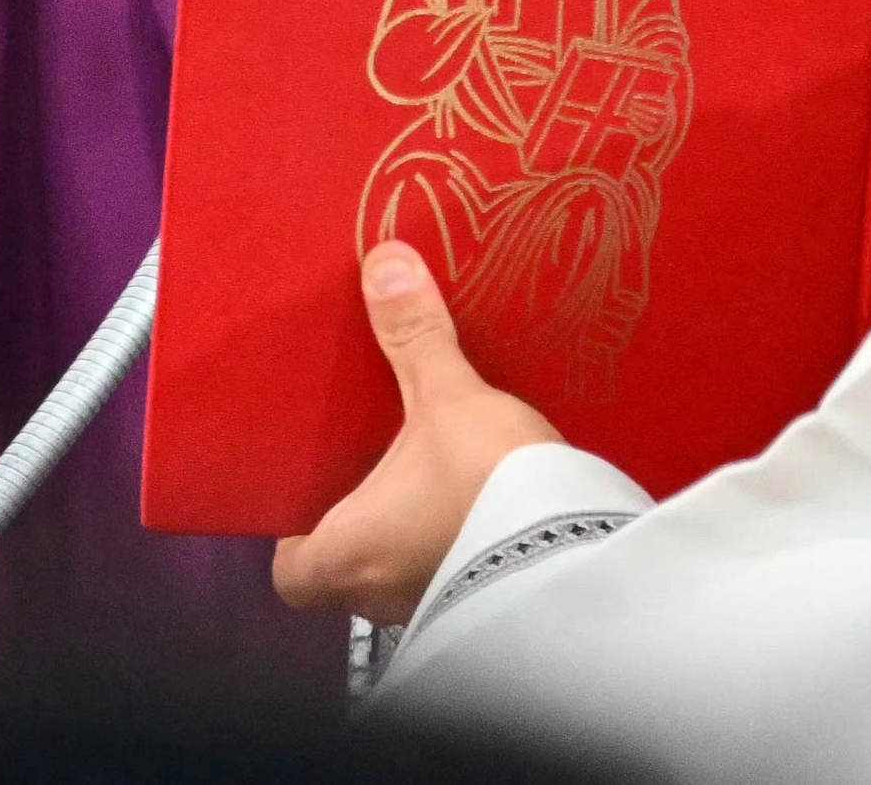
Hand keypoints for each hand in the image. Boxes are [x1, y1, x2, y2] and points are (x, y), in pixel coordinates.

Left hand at [272, 243, 559, 625]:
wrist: (579, 550)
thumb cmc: (486, 484)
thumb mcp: (446, 399)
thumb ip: (413, 337)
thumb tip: (383, 263)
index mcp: (347, 553)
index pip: (291, 573)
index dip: (293, 538)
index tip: (309, 497)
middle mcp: (381, 594)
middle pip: (345, 572)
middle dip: (358, 525)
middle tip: (369, 472)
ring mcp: (435, 607)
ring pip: (399, 574)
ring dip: (408, 536)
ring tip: (426, 478)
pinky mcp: (483, 604)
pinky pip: (451, 575)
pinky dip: (455, 546)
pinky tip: (478, 501)